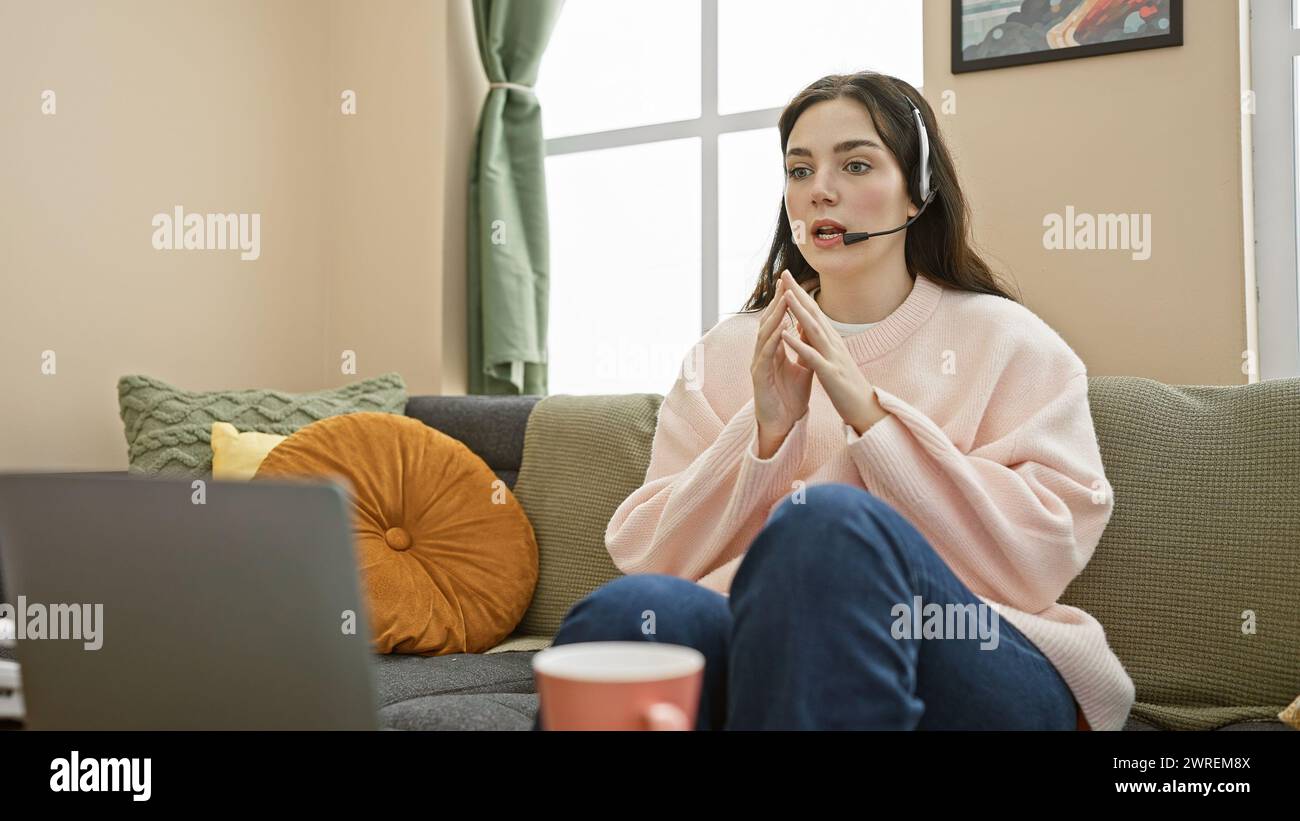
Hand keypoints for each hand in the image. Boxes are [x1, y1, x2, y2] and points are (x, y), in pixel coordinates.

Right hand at [751, 269, 813, 451]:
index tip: (791, 283)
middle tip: (784, 281)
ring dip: (775, 317)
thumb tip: (813, 328)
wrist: (784, 424)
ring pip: (765, 335)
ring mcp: (759, 365)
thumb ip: (805, 348)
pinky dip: (773, 341)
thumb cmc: (791, 396)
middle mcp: (763, 354)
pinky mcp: (759, 379)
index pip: (777, 320)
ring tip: (784, 299)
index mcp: (774, 350)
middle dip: (776, 301)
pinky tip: (781, 330)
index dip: (783, 302)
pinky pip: (765, 356)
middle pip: (768, 322)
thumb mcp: (803, 367)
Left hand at [774, 269, 889, 434]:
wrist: (866, 409)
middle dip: (799, 293)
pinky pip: (812, 357)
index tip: (788, 278)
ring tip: (786, 296)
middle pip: (814, 314)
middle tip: (785, 273)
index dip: (802, 294)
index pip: (815, 312)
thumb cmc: (847, 386)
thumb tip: (808, 327)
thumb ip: (821, 342)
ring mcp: (833, 357)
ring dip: (799, 312)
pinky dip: (798, 345)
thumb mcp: (832, 359)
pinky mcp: (830, 374)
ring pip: (814, 330)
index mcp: (832, 341)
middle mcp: (834, 344)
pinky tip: (785, 335)